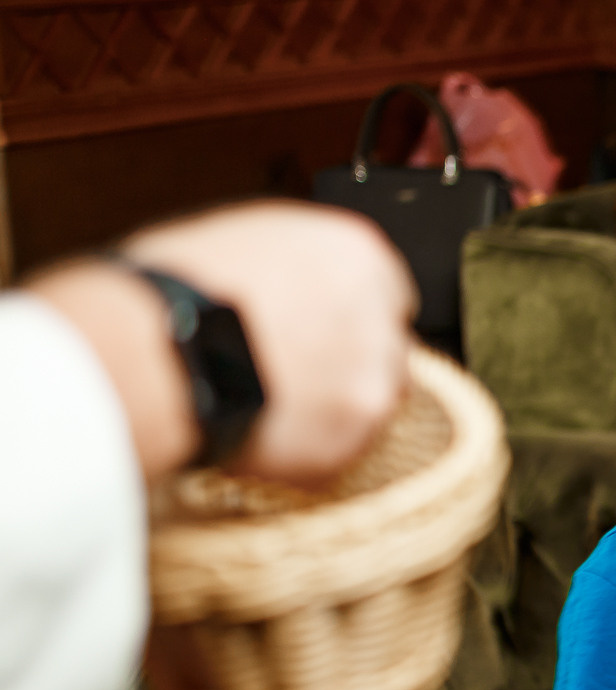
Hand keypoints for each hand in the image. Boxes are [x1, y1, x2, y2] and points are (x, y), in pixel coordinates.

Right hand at [123, 202, 415, 484]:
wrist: (154, 352)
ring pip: (368, 404)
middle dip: (346, 365)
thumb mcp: (246, 238)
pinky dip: (305, 449)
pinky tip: (259, 431)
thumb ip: (298, 262)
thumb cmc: (178, 286)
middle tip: (291, 372)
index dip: (347, 317)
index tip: (320, 331)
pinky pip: (336, 451)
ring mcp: (370, 387)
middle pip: (386, 352)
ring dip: (330, 409)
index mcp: (359, 259)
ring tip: (268, 404)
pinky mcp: (346, 442)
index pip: (386, 294)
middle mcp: (381, 322)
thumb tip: (297, 281)